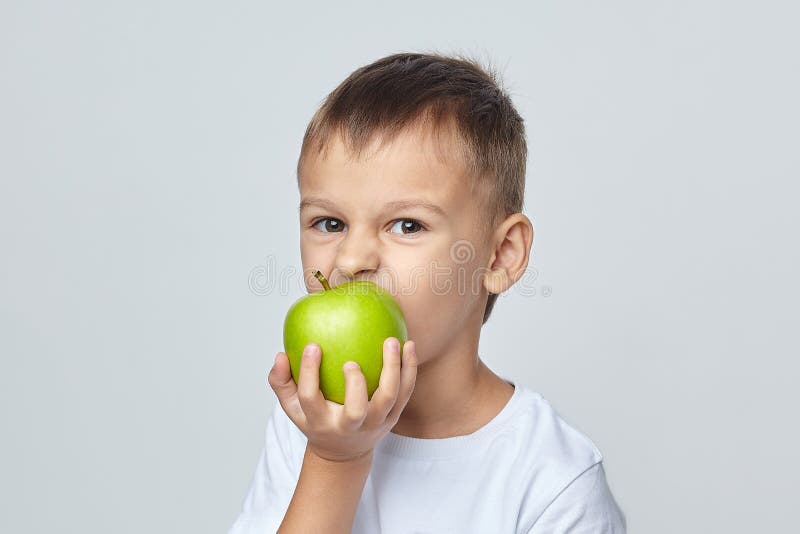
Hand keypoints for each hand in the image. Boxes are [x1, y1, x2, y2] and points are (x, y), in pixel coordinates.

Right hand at [268, 337, 417, 461]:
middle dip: (356, 385)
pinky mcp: (394, 417)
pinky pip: (405, 392)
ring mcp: (375, 423)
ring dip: (392, 370)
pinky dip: (409, 369)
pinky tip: (409, 344)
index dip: (310, 373)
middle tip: (352, 360)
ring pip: (388, 399)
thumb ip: (281, 381)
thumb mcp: (293, 407)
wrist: (344, 452)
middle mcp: (350, 426)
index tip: (313, 345)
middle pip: (356, 410)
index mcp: (321, 422)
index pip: (311, 399)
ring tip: (391, 341)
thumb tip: (280, 355)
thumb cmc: (316, 419)